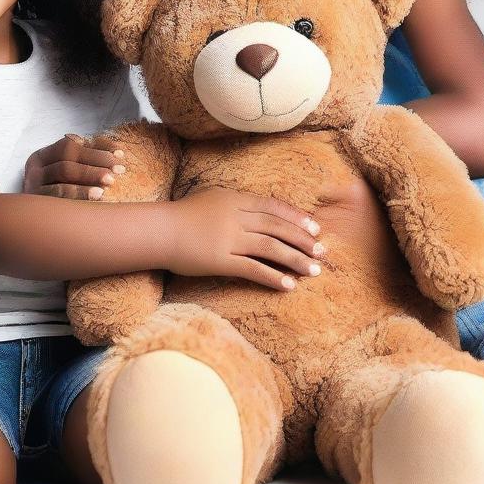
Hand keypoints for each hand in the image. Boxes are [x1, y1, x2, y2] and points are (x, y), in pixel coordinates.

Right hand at [23, 134, 125, 199]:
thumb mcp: (68, 173)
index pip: (70, 145)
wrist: (31, 226)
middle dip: (96, 161)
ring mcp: (33, 186)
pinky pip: (60, 195)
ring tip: (110, 180)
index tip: (120, 155)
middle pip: (68, 157)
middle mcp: (35, 169)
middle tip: (120, 169)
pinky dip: (80, 193)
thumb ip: (87, 158)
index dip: (96, 148)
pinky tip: (98, 196)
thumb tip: (116, 152)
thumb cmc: (59, 193)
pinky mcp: (36, 203)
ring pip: (64, 172)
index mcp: (42, 156)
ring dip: (90, 174)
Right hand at [165, 188, 324, 290]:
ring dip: (295, 259)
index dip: (296, 218)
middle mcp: (237, 217)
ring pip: (271, 248)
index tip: (315, 228)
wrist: (160, 230)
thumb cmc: (184, 214)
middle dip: (303, 239)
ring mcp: (230, 239)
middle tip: (322, 250)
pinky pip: (253, 269)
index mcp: (236, 200)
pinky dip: (273, 277)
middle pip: (277, 227)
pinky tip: (289, 285)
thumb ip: (236, 203)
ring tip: (313, 270)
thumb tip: (258, 210)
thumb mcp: (213, 198)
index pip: (274, 208)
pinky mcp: (222, 260)